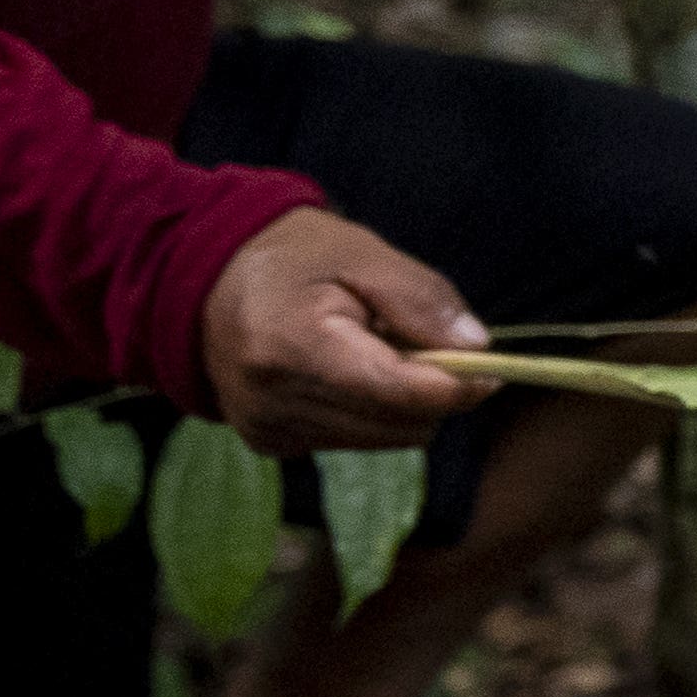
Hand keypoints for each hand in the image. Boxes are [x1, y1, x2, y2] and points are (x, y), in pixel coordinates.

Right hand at [201, 209, 491, 454]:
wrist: (206, 278)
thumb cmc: (294, 257)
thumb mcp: (365, 254)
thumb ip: (423, 300)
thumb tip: (477, 348)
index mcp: (295, 347)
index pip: (397, 393)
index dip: (456, 386)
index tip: (490, 368)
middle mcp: (272, 400)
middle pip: (396, 425)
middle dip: (431, 391)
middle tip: (425, 343)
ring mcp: (266, 428)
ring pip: (381, 440)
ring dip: (400, 403)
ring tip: (376, 349)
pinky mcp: (268, 442)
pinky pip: (350, 441)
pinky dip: (369, 411)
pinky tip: (348, 370)